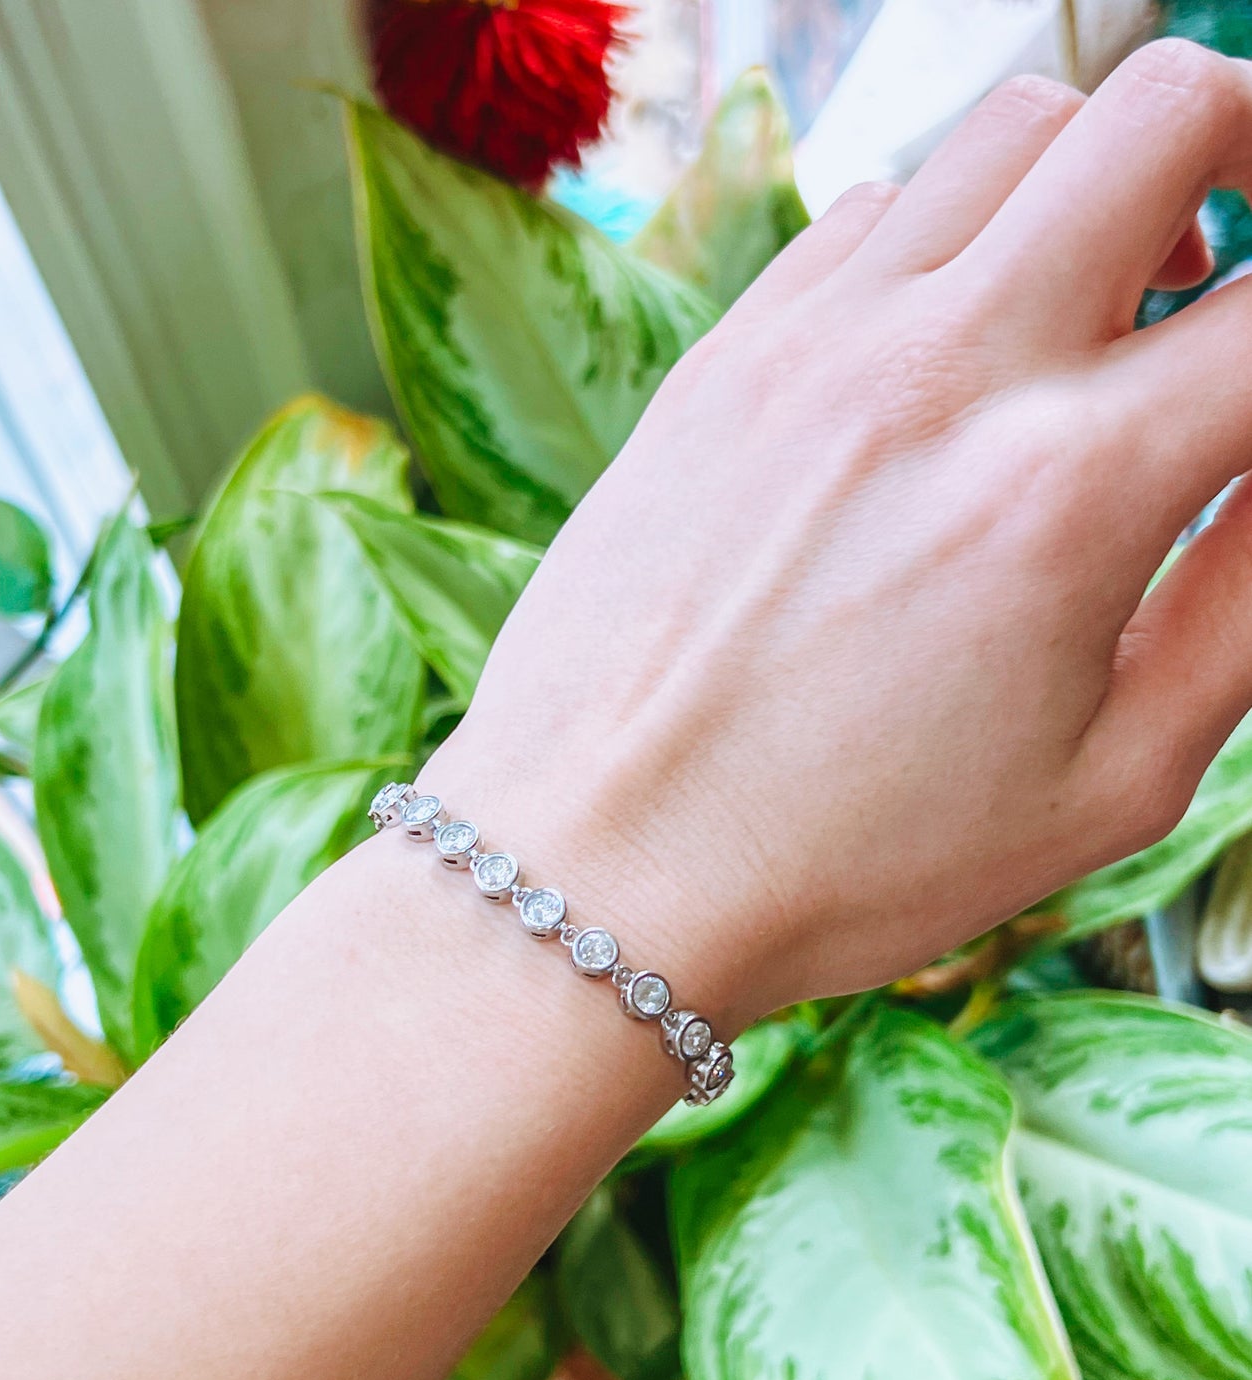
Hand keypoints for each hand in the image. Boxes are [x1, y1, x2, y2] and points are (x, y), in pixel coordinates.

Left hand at [426, 41, 1251, 1023]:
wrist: (598, 862)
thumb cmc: (843, 858)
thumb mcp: (1107, 783)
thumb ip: (1241, 602)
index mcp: (1066, 491)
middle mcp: (939, 372)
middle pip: (1162, 109)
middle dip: (1239, 154)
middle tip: (1223, 269)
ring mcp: (810, 345)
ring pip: (1008, 129)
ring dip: (1088, 184)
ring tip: (1084, 304)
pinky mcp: (718, 358)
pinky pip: (866, 210)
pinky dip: (943, 239)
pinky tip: (937, 348)